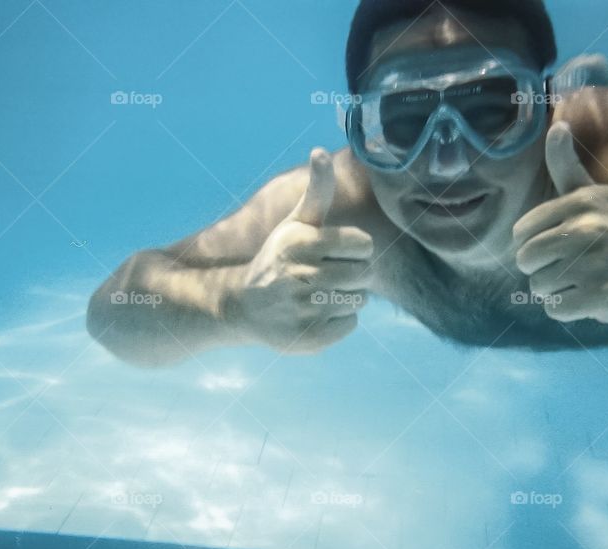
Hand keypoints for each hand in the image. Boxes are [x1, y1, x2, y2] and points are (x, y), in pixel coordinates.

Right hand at [233, 148, 373, 352]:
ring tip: (320, 296)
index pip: (364, 245)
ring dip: (347, 298)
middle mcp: (301, 274)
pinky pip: (350, 325)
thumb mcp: (295, 224)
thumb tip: (319, 151)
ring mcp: (304, 308)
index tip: (335, 253)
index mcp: (303, 242)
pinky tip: (314, 316)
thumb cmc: (279, 259)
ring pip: (359, 300)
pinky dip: (339, 322)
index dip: (355, 249)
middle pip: (364, 274)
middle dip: (352, 275)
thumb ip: (316, 192)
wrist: (242, 306)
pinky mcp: (309, 337)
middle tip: (328, 277)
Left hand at [513, 122, 607, 325]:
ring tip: (585, 282)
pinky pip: (555, 309)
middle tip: (569, 269)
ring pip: (538, 286)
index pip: (521, 232)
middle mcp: (582, 230)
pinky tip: (591, 298)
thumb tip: (555, 126)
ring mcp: (590, 264)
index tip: (556, 248)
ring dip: (557, 291)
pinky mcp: (598, 296)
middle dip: (542, 269)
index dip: (533, 245)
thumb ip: (567, 167)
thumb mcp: (598, 193)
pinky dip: (569, 309)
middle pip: (526, 260)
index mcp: (578, 204)